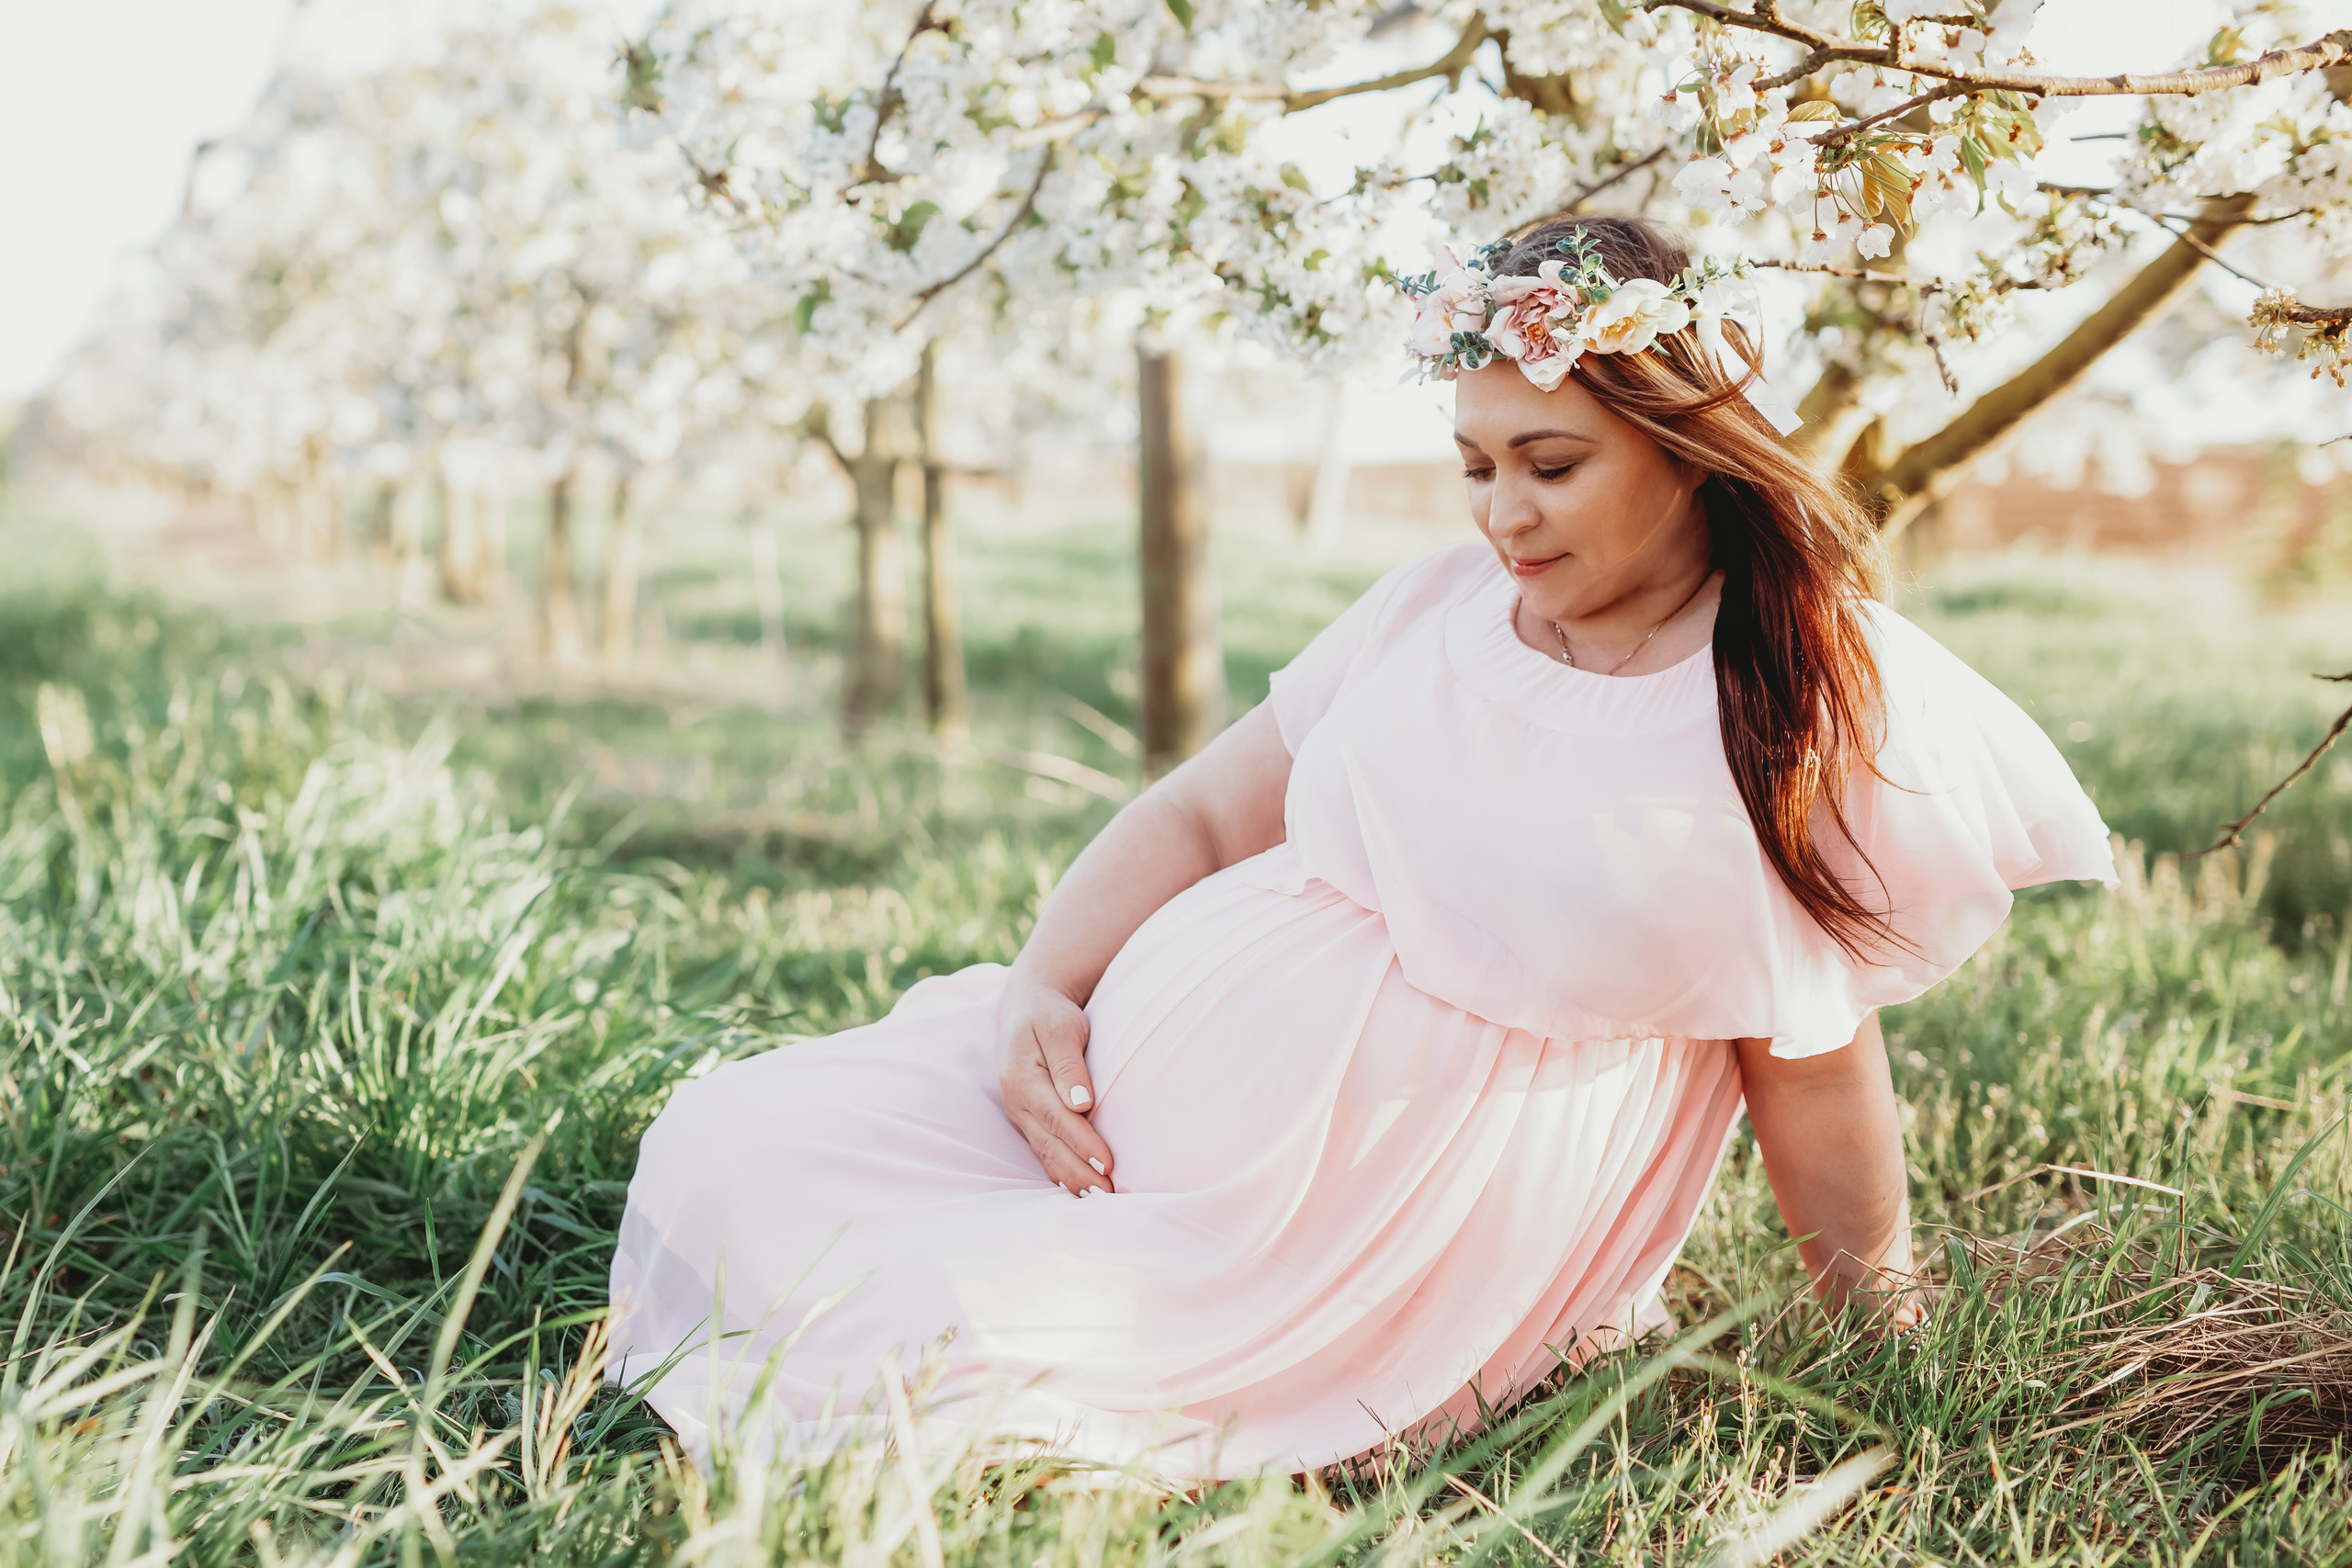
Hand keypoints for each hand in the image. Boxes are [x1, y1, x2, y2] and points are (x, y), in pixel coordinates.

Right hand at [996, 975, 1115, 1196]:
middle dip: (1078, 1172)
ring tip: (1099, 1197)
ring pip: (1046, 1153)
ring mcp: (1021, 1114)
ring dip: (1070, 1178)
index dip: (1082, 1142)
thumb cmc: (1049, 1015)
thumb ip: (1068, 1063)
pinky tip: (1079, 1187)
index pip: (1056, 1118)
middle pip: (1049, 1145)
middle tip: (1108, 1194)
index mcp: (1022, 1080)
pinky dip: (1061, 1171)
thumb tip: (1080, 1101)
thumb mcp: (1060, 1028)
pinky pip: (1045, 1150)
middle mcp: (1017, 1102)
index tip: (1107, 1163)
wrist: (1028, 1005)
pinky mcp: (1030, 1119)